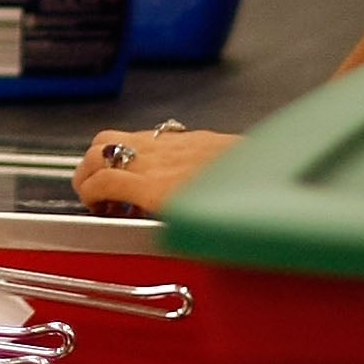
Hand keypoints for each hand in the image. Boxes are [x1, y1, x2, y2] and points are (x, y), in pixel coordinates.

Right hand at [71, 126, 239, 215]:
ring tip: (114, 177)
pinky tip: (149, 169)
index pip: (100, 181)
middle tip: (93, 192)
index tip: (95, 208)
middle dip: (86, 172)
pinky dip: (134, 150)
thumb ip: (158, 218)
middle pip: (98, 152)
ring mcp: (171, 143)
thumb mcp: (193, 228)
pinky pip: (145, 136)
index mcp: (157, 189)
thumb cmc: (244, 208)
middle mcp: (159, 160)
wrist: (277, 173)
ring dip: (105, 156)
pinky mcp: (187, 135)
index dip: (87, 195)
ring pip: (115, 137)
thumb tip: (137, 223)